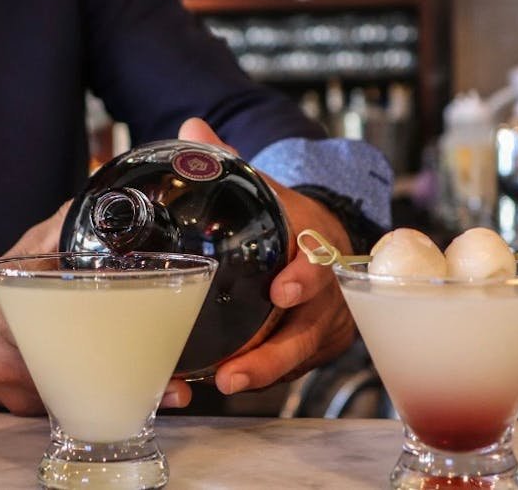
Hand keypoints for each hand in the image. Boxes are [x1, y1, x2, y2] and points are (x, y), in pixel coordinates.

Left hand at [178, 118, 356, 395]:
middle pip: (306, 333)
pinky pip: (282, 371)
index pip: (320, 265)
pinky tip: (205, 388)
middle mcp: (326, 296)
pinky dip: (249, 379)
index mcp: (317, 248)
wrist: (325, 241)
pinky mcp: (307, 352)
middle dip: (272, 356)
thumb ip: (230, 161)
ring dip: (255, 376)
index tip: (281, 290)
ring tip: (217, 387)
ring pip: (292, 361)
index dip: (304, 280)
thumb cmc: (290, 219)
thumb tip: (191, 129)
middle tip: (234, 372)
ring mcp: (319, 328)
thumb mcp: (266, 187)